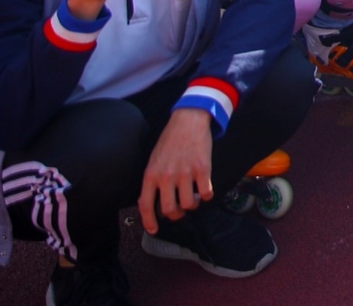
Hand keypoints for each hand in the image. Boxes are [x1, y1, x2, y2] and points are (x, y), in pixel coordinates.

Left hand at [138, 107, 214, 233]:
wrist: (189, 121)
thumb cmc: (170, 140)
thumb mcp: (154, 160)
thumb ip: (152, 180)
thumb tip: (152, 202)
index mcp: (151, 175)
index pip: (146, 205)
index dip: (149, 222)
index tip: (153, 230)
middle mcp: (167, 176)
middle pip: (170, 210)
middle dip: (176, 214)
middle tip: (180, 209)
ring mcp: (185, 173)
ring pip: (189, 204)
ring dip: (192, 204)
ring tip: (193, 196)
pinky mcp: (203, 169)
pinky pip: (206, 193)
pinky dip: (206, 195)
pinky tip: (205, 189)